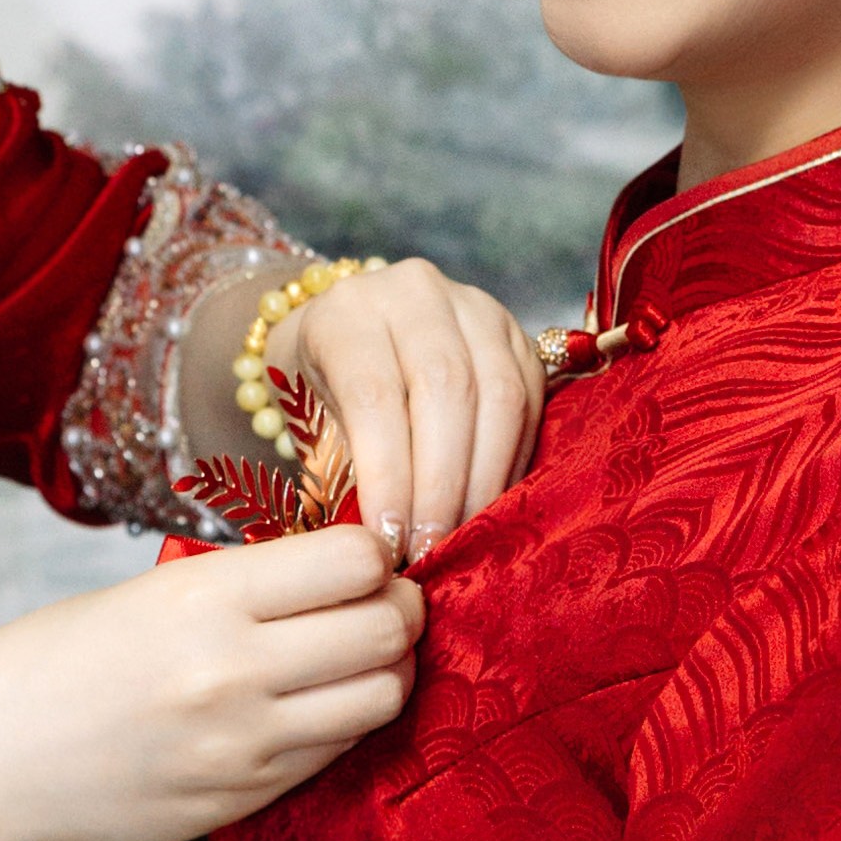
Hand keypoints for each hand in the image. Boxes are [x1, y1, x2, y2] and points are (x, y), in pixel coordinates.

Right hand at [0, 526, 422, 840]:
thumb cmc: (54, 663)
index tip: (362, 559)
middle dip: (398, 610)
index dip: (375, 555)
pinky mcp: (243, 799)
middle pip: (385, 630)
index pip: (354, 561)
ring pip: (380, 699)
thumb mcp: (145, 593)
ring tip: (356, 661)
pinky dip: (342, 724)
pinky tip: (312, 708)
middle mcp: (233, 670)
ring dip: (386, 672)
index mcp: (203, 598)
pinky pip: (336, 754)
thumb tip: (341, 568)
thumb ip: (243, 585)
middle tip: (382, 606)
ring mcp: (244, 744)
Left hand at [267, 257, 544, 559]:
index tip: (388, 541)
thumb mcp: (310, 420)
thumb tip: (384, 542)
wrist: (351, 334)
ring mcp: (474, 306)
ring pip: (500, 394)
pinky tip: (492, 504)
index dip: (388, 475)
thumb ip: (346, 467)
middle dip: (442, 484)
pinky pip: (530, 400)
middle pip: (446, 389)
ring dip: (485, 478)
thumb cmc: (320, 389)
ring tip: (464, 536)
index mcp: (347, 312)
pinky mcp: (516, 332)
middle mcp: (414, 292)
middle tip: (432, 548)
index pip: (374, 394)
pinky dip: (514, 462)